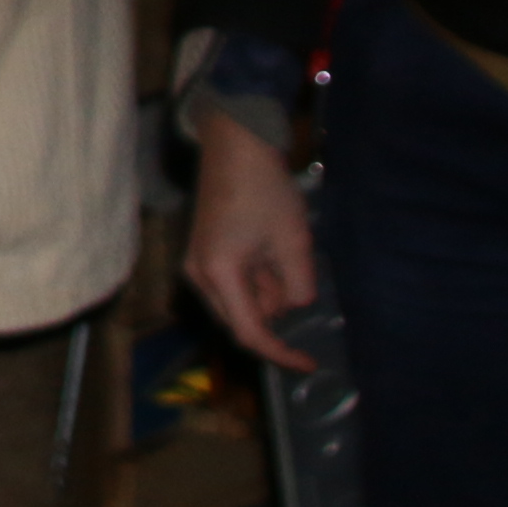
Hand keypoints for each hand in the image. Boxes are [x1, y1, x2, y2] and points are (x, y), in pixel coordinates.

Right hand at [186, 106, 323, 373]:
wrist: (235, 143)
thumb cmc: (264, 189)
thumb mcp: (293, 241)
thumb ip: (299, 284)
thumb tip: (297, 306)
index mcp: (218, 275)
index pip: (250, 332)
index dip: (280, 353)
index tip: (309, 363)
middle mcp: (200, 275)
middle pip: (241, 320)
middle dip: (274, 313)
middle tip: (299, 281)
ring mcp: (198, 263)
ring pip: (239, 301)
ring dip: (268, 292)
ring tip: (286, 252)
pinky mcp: (204, 251)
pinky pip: (234, 282)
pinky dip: (258, 278)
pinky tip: (272, 250)